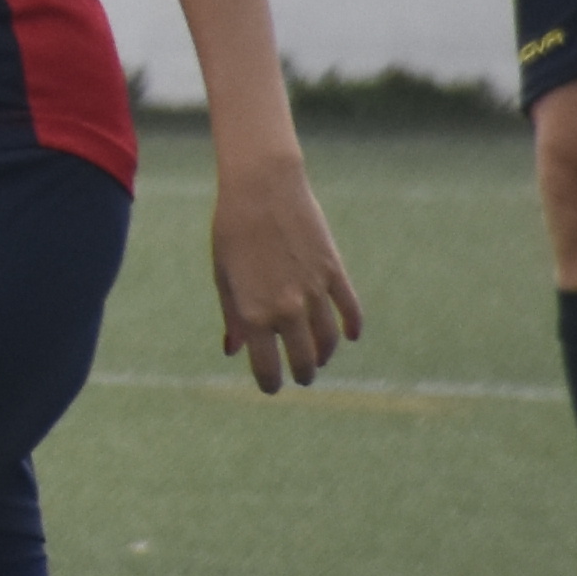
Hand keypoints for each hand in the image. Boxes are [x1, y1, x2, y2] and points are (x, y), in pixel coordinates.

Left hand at [206, 148, 364, 392]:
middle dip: (302, 373)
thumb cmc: (232, 232)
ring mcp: (314, 291)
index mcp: (253, 313)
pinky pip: (350, 311)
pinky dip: (352, 328)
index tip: (271, 386)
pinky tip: (350, 336)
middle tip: (301, 377)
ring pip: (329, 340)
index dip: (270, 383)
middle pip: (304, 360)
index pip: (267, 368)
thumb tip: (234, 351)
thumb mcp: (224, 277)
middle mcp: (287, 308)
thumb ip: (233, 317)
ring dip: (324, 355)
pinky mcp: (334, 272)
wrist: (261, 189)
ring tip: (318, 359)